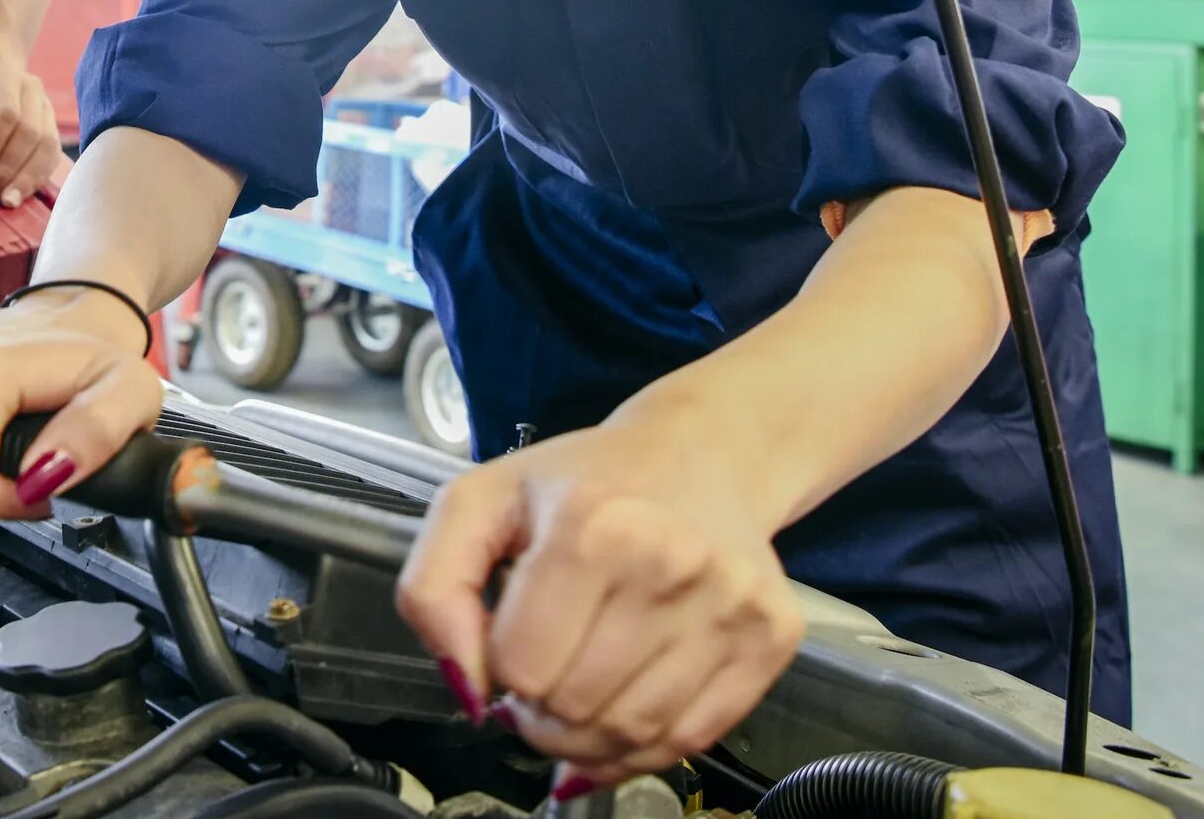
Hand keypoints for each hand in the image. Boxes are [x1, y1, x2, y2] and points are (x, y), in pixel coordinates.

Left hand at [0, 52, 67, 207]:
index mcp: (3, 77)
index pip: (7, 113)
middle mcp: (31, 90)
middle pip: (30, 132)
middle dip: (9, 168)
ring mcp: (45, 109)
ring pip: (47, 146)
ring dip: (28, 177)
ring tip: (7, 201)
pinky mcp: (51, 127)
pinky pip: (52, 156)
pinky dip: (38, 177)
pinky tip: (21, 194)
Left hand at [396, 415, 805, 787]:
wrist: (702, 455)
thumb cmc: (585, 482)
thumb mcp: (480, 503)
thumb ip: (433, 590)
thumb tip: (466, 688)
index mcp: (591, 522)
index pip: (519, 666)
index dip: (500, 666)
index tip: (513, 639)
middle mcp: (670, 562)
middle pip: (574, 708)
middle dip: (541, 706)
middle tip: (547, 667)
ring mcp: (728, 603)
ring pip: (631, 735)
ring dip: (587, 735)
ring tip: (580, 687)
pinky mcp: (770, 636)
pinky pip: (690, 740)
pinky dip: (643, 747)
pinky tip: (623, 707)